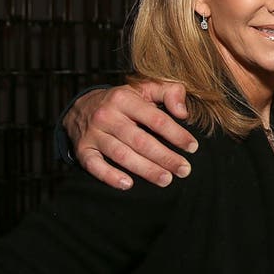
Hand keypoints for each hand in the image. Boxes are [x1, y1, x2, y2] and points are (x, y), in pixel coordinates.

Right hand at [65, 81, 195, 188]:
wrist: (81, 107)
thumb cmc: (123, 101)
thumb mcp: (145, 88)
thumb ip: (170, 92)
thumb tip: (183, 112)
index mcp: (125, 99)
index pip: (155, 119)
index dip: (176, 134)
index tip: (192, 147)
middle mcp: (107, 116)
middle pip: (140, 141)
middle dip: (165, 157)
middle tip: (184, 170)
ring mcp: (93, 134)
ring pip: (121, 155)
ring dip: (146, 170)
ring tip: (166, 179)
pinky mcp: (82, 149)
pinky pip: (94, 165)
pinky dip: (110, 176)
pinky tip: (128, 184)